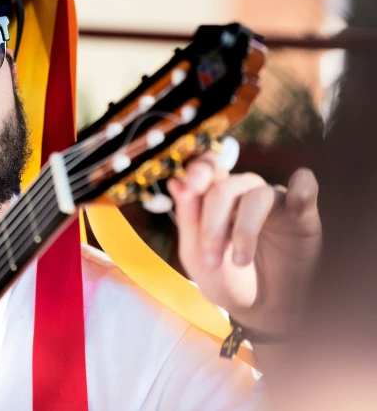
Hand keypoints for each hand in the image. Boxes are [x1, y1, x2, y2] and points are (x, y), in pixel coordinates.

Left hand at [167, 152, 321, 335]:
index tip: (190, 187)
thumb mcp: (197, 255)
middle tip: (210, 259)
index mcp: (213, 198)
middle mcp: (242, 193)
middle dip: (212, 223)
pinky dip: (302, 187)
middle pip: (224, 187)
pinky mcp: (302, 214)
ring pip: (256, 195)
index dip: (197, 171)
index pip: (205, 170)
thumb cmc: (227, 280)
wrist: (261, 311)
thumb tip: (176, 182)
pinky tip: (299, 194)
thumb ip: (188, 219)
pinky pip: (305, 189)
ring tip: (239, 262)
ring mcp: (272, 201)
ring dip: (243, 230)